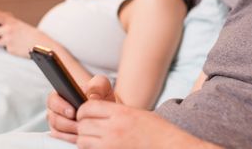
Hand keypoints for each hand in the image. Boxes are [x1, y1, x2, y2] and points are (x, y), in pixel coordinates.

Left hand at [0, 3, 49, 56]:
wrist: (42, 44)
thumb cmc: (26, 33)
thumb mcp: (16, 23)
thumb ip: (1, 22)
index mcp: (11, 20)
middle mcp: (8, 29)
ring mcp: (8, 40)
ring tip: (6, 37)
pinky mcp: (10, 49)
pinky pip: (1, 47)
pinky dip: (6, 45)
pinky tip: (16, 44)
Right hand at [48, 75, 115, 143]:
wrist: (104, 105)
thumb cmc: (99, 93)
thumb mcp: (101, 84)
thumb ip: (97, 85)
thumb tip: (92, 96)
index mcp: (61, 94)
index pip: (53, 100)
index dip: (60, 106)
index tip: (72, 112)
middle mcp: (57, 109)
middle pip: (54, 118)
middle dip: (67, 122)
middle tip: (80, 123)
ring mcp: (58, 122)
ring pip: (57, 130)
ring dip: (70, 131)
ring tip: (83, 130)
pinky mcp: (62, 134)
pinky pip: (62, 139)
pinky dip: (71, 139)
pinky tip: (81, 136)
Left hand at [76, 102, 214, 148]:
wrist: (169, 145)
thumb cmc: (156, 130)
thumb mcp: (136, 114)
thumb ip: (115, 112)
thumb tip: (94, 112)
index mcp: (121, 112)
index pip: (88, 107)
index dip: (83, 111)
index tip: (85, 114)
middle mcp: (114, 127)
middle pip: (83, 124)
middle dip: (82, 126)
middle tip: (88, 128)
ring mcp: (111, 144)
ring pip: (83, 140)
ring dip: (85, 139)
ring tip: (94, 139)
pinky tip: (100, 147)